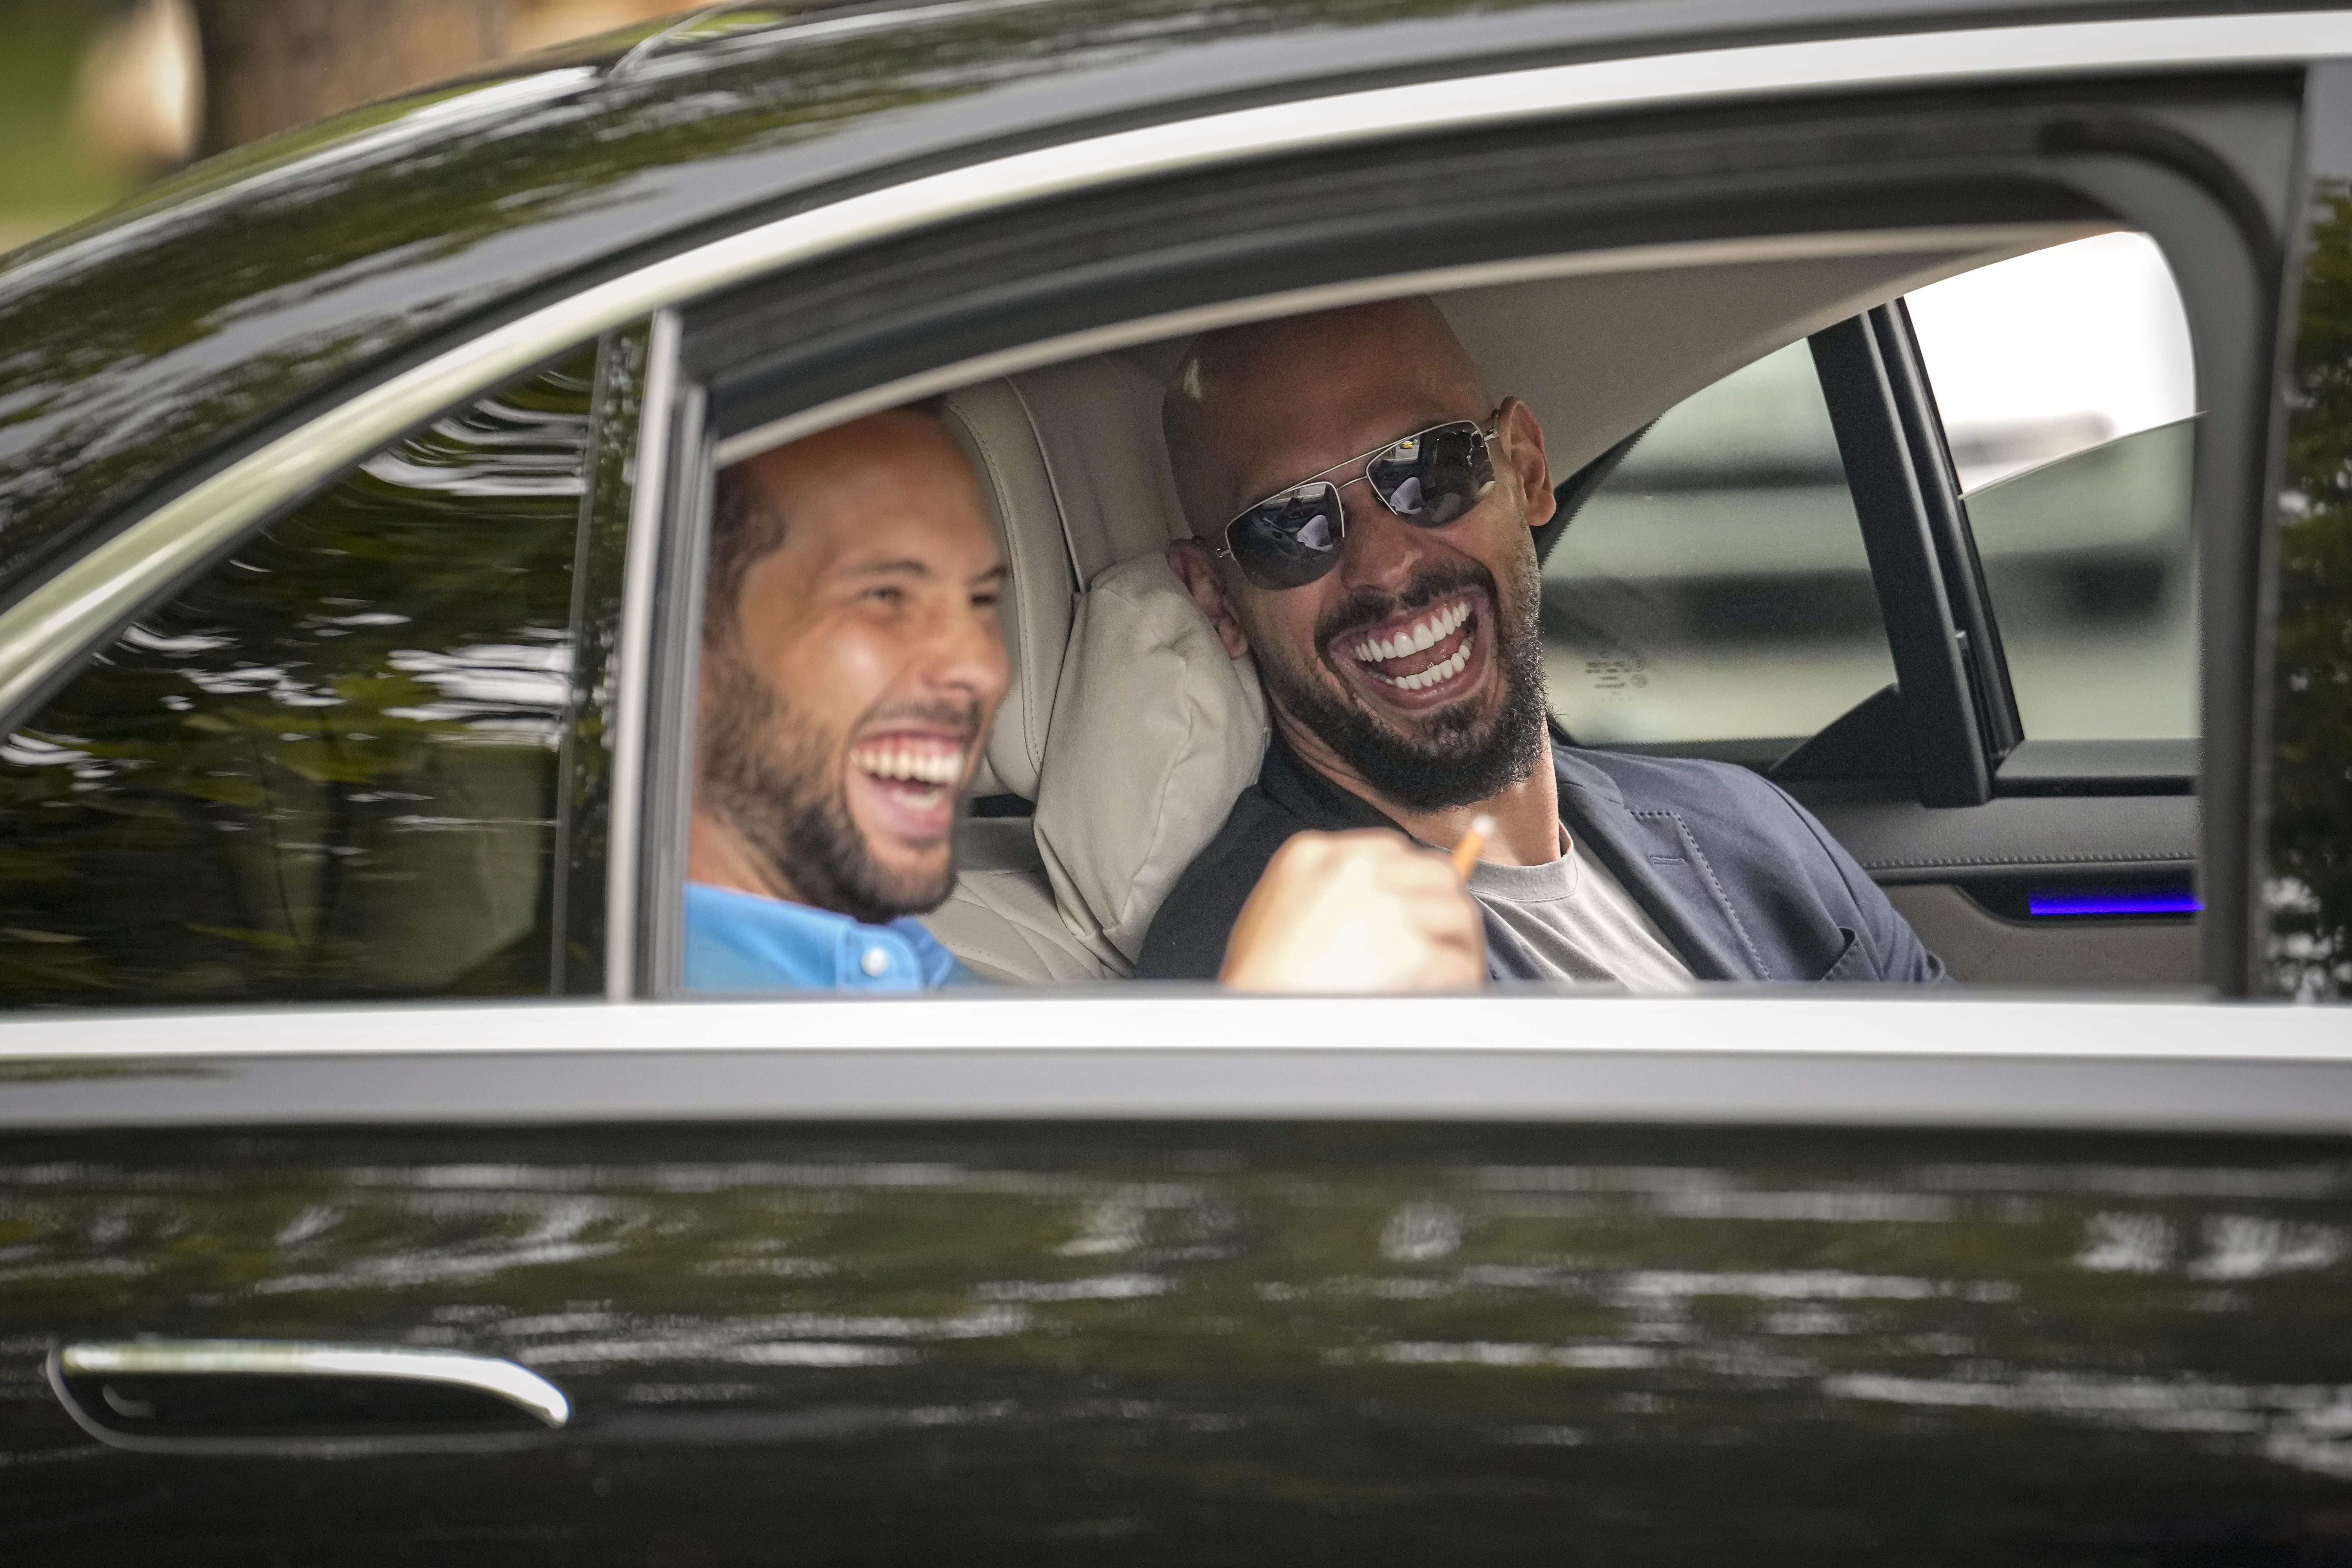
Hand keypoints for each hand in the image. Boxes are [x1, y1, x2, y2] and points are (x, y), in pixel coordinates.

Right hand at [1219, 829, 1485, 991]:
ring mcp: (1386, 906)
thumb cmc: (1259, 975)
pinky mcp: (1409, 949)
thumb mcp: (1279, 903)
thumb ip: (1329, 887)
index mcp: (1317, 852)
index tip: (1419, 907)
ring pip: (1456, 913)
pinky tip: (1444, 994)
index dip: (1413, 885)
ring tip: (1448, 971)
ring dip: (1457, 944)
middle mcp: (1355, 869)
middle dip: (1443, 908)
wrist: (1248, 1020)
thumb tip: (1387, 897)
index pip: (1395, 851)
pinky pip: (1458, 961)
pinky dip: (1459, 979)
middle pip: (1435, 873)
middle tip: (1445, 941)